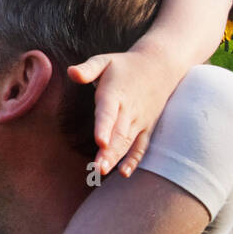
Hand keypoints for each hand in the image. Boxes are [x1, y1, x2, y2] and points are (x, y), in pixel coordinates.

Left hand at [68, 47, 175, 177]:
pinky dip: (134, 159)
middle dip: (108, 151)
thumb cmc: (125, 65)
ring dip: (116, 158)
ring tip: (102, 171)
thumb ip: (88, 69)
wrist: (161, 65)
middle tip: (97, 168)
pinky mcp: (146, 127)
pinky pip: (141, 146)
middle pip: (118, 133)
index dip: (104, 127)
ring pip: (128, 143)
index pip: (109, 112)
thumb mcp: (105, 60)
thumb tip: (71, 72)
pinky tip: (124, 173)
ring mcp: (139, 120)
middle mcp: (129, 110)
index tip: (100, 142)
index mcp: (115, 94)